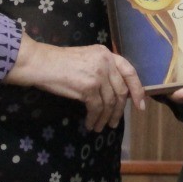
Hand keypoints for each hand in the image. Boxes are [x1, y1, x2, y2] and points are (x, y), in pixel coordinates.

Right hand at [6, 39, 145, 131]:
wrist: (41, 63)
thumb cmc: (59, 62)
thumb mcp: (87, 59)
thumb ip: (103, 69)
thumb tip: (114, 92)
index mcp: (107, 54)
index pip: (130, 72)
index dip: (137, 90)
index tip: (141, 105)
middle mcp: (106, 62)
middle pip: (121, 91)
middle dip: (120, 110)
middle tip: (115, 123)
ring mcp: (98, 74)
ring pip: (110, 102)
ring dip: (106, 118)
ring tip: (100, 127)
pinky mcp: (89, 87)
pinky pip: (97, 108)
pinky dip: (94, 118)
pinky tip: (90, 124)